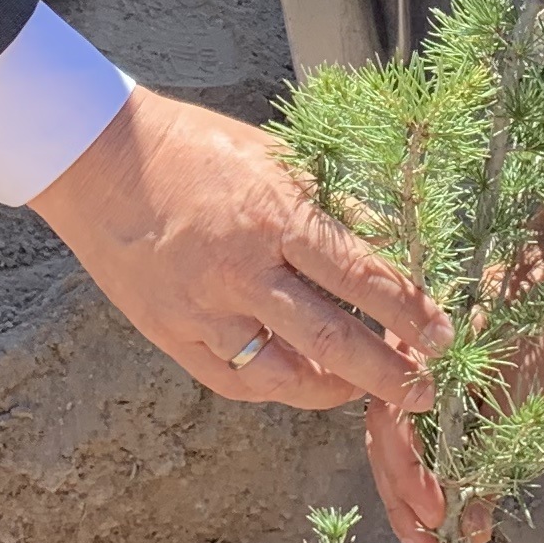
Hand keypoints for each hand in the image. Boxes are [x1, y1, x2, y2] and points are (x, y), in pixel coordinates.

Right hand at [30, 89, 453, 542]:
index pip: (362, 278)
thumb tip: (391, 245)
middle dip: (389, 373)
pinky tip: (301, 384)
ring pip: (284, 376)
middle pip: (333, 341)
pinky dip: (275, 388)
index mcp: (275, 217)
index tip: (444, 334)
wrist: (99, 161)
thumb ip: (332, 207)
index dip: (410, 312)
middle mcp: (241, 272)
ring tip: (364, 392)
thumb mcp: (275, 159)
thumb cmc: (196, 149)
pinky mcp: (171, 334)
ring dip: (335, 392)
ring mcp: (202, 310)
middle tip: (424, 392)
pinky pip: (234, 380)